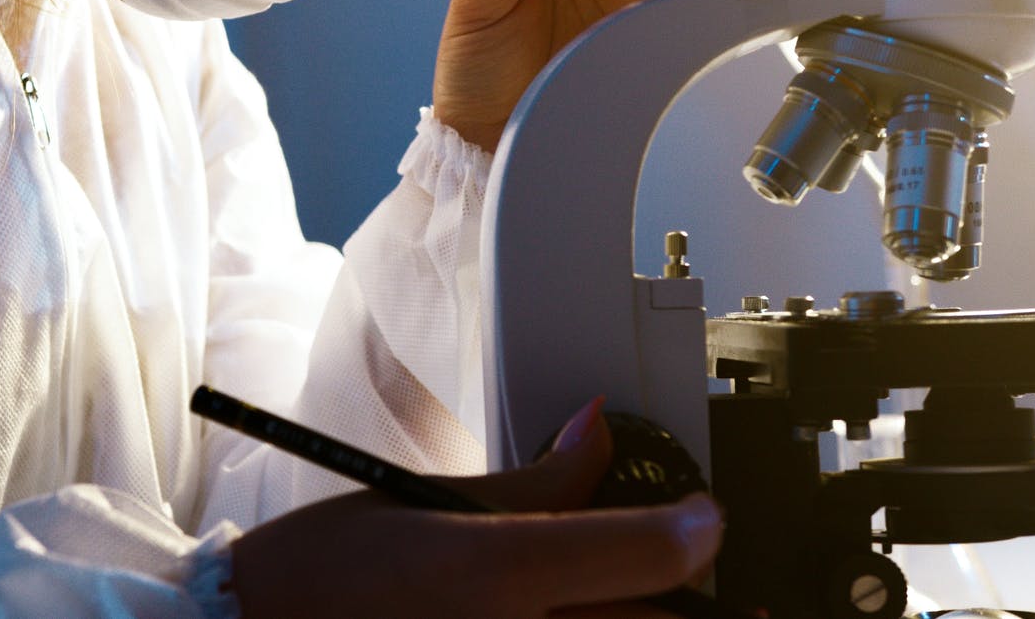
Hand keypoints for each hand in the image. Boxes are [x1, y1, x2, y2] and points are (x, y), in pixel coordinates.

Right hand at [229, 400, 723, 617]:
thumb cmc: (326, 575)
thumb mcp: (430, 500)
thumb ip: (536, 481)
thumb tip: (597, 432)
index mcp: (497, 571)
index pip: (649, 555)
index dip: (695, 530)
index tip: (705, 518)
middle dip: (697, 600)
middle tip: (709, 581)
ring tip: (656, 607)